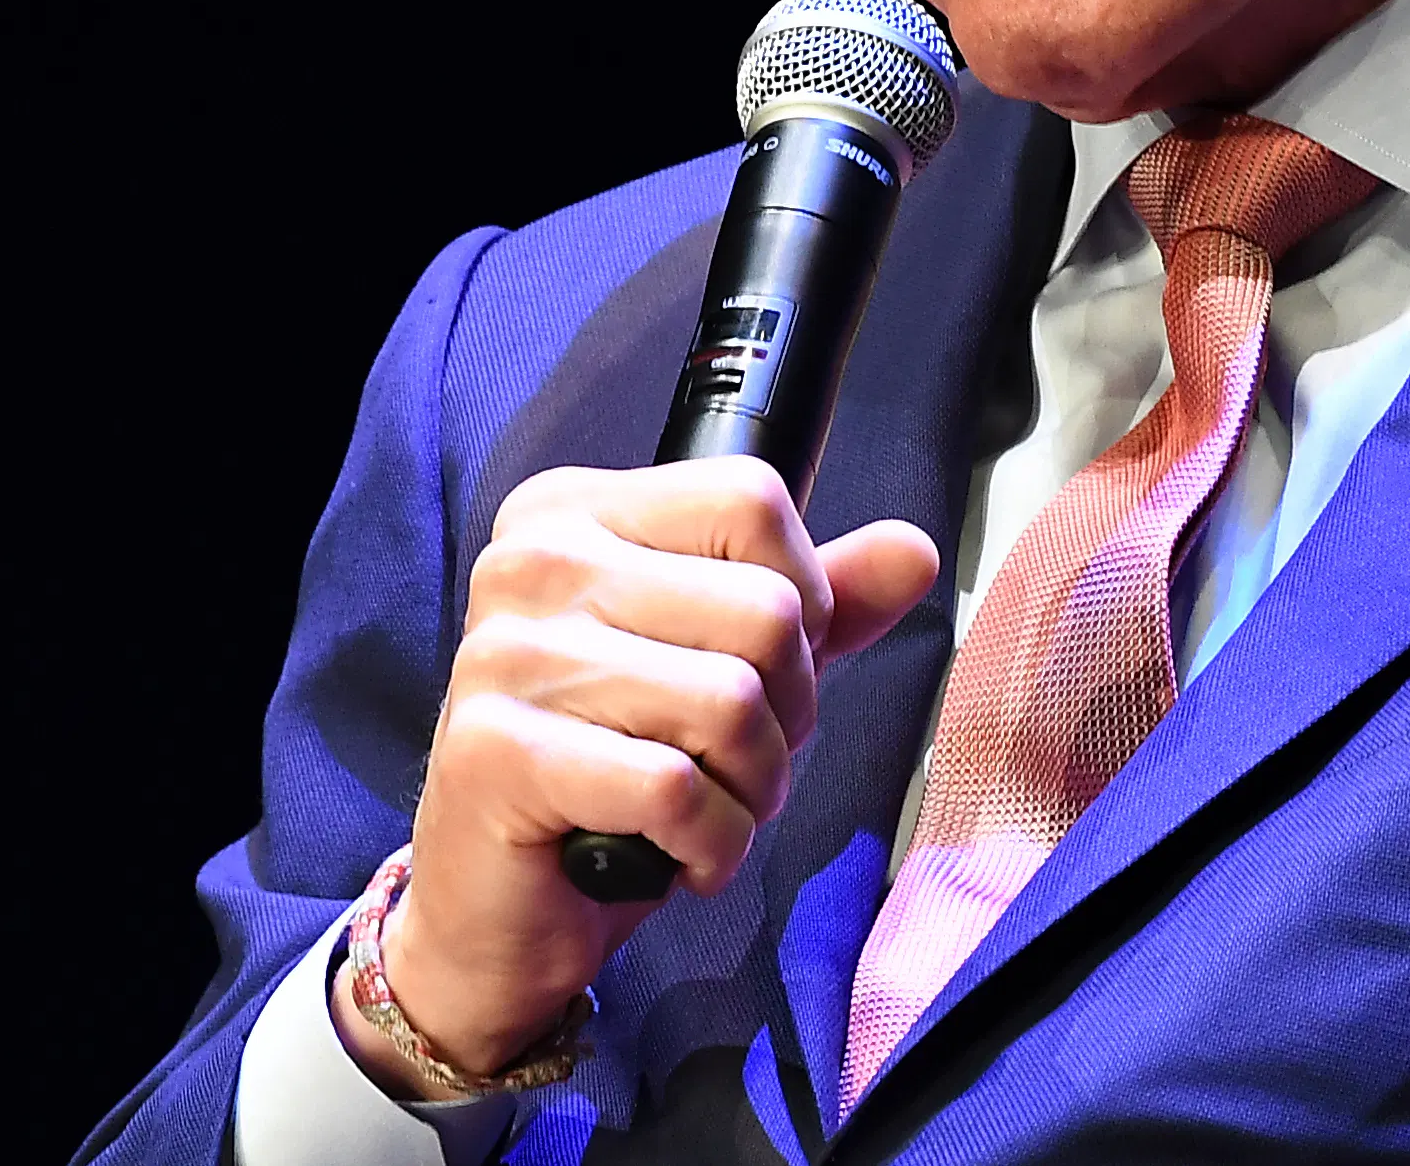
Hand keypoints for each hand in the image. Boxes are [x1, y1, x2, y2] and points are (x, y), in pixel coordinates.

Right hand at [334, 456, 937, 1090]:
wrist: (500, 910)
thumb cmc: (612, 777)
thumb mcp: (724, 668)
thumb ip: (817, 603)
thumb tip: (913, 551)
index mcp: (576, 512)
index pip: (752, 499)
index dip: (801, 603)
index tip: (758, 669)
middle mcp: (532, 562)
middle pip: (763, 609)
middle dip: (785, 715)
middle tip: (732, 763)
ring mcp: (504, 653)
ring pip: (730, 702)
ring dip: (752, 789)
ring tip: (708, 811)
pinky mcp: (497, 751)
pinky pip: (678, 790)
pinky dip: (712, 845)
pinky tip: (679, 855)